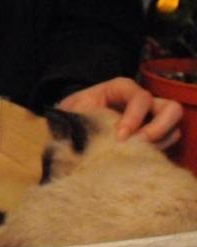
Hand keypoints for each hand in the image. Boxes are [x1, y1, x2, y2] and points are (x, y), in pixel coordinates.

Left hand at [58, 77, 182, 147]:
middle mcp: (141, 101)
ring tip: (136, 154)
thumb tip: (81, 132)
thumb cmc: (73, 114)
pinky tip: (136, 158)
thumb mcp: (72, 112)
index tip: (120, 137)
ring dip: (160, 143)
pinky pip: (168, 144)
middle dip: (158, 129)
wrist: (72, 126)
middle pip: (171, 109)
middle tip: (138, 145)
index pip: (140, 98)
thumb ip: (78, 117)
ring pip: (174, 128)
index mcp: (122, 89)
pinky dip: (158, 152)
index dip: (134, 117)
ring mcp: (151, 119)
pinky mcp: (154, 136)